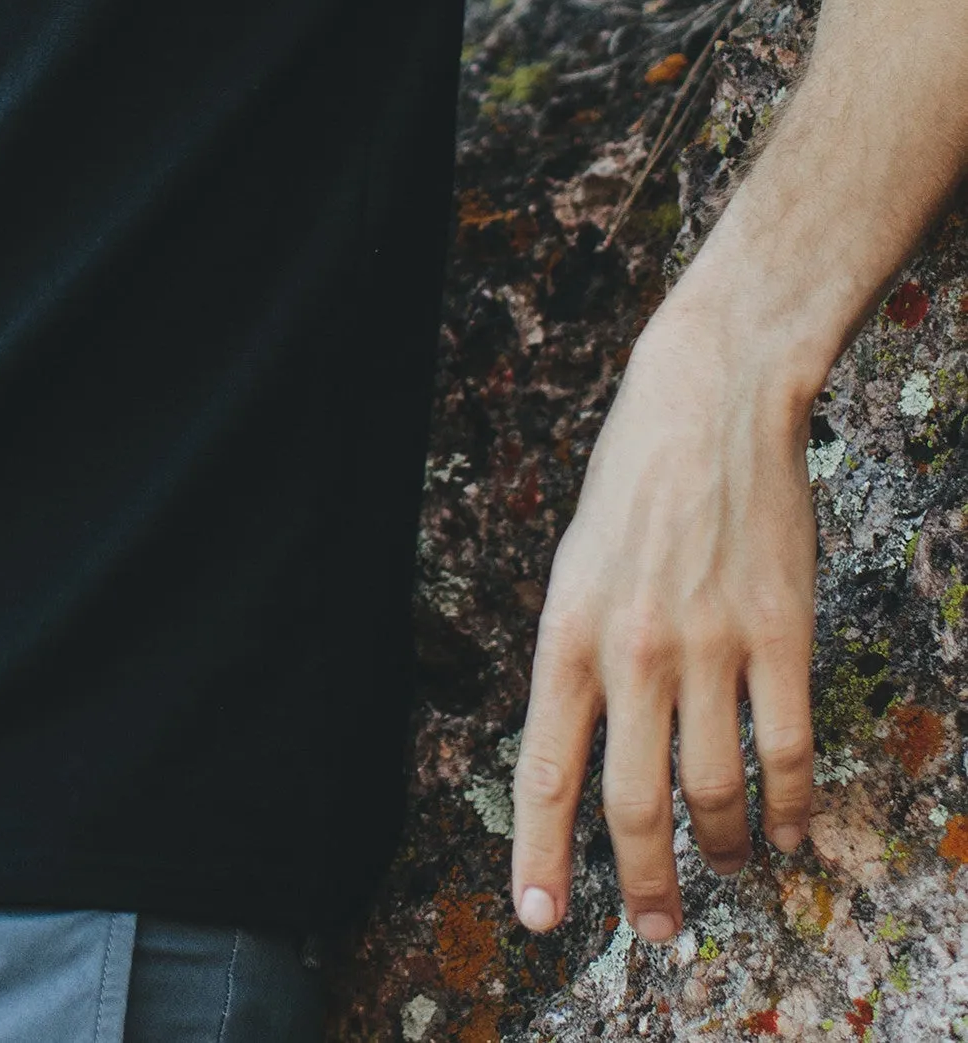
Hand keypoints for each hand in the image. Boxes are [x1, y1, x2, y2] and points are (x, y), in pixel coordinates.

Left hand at [510, 292, 818, 941]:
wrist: (709, 402)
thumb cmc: (633, 484)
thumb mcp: (575, 566)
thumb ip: (579, 656)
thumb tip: (586, 745)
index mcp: (566, 632)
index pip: (544, 768)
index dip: (541, 855)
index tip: (539, 920)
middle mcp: (631, 650)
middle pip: (634, 804)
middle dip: (640, 883)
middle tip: (654, 928)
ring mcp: (709, 645)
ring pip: (715, 791)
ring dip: (723, 851)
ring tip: (727, 871)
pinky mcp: (781, 634)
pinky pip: (787, 752)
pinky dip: (792, 809)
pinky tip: (792, 834)